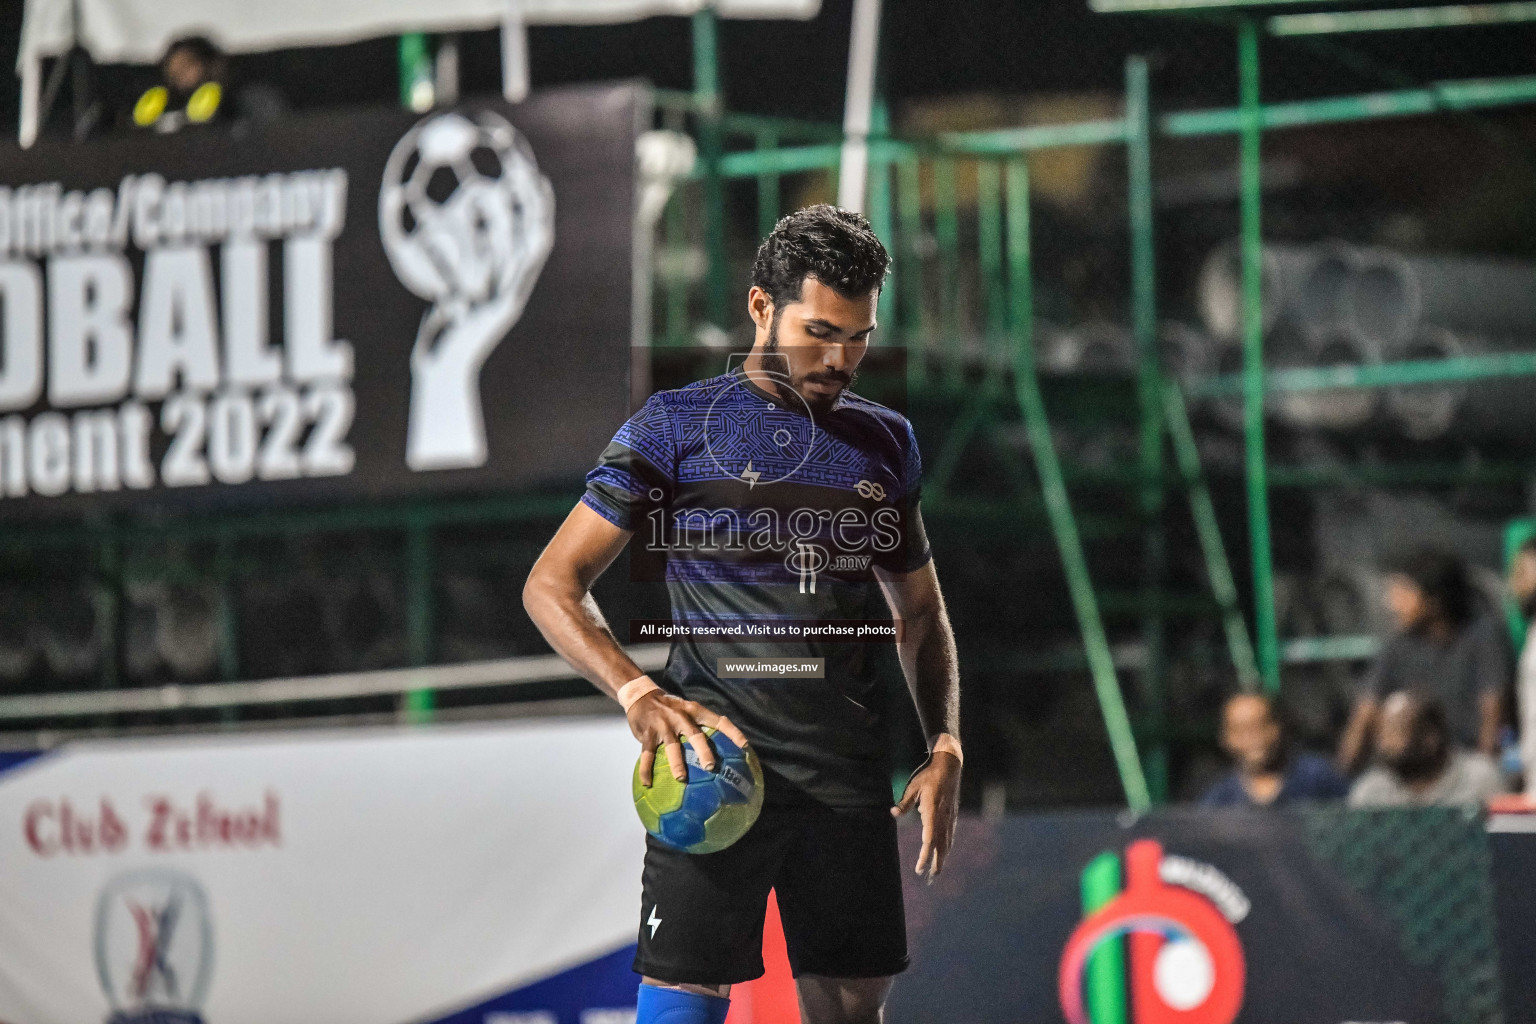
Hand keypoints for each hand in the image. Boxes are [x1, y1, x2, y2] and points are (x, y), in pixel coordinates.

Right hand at [628, 691, 749, 787]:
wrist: (641, 694)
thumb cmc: (670, 707)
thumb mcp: (687, 709)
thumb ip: (699, 725)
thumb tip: (721, 749)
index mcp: (695, 711)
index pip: (719, 721)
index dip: (733, 733)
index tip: (745, 747)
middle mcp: (681, 717)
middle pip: (696, 735)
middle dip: (704, 751)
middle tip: (711, 767)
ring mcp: (664, 726)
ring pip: (672, 747)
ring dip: (677, 763)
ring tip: (681, 779)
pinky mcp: (648, 734)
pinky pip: (647, 755)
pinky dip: (646, 770)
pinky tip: (647, 783)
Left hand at [891, 751, 960, 880]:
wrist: (950, 764)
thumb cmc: (929, 775)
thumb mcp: (913, 786)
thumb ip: (904, 802)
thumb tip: (893, 813)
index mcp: (932, 811)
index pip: (929, 839)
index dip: (924, 856)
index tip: (919, 868)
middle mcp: (943, 817)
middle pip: (940, 845)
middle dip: (936, 863)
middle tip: (930, 879)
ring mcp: (950, 816)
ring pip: (947, 841)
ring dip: (942, 857)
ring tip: (937, 871)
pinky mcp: (953, 814)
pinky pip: (950, 834)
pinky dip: (947, 846)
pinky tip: (945, 852)